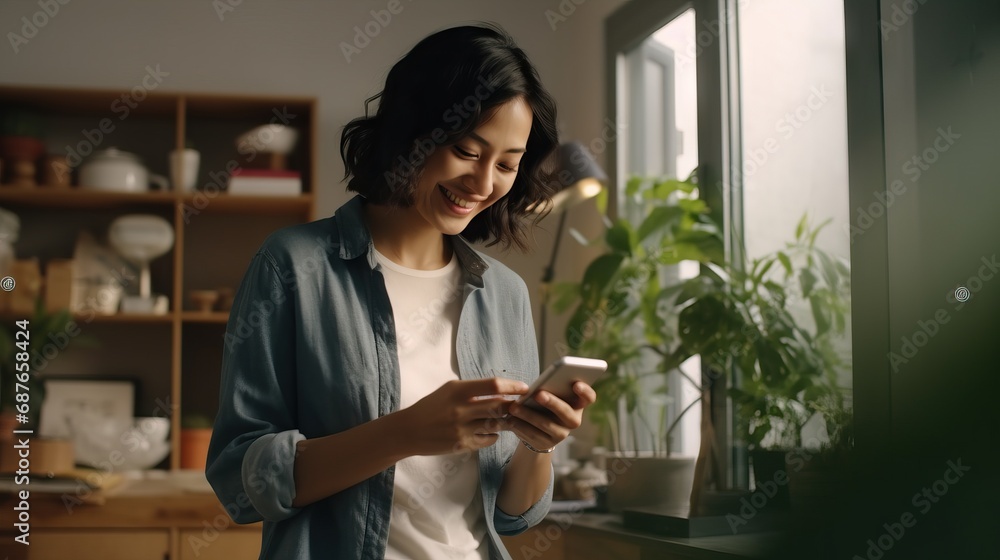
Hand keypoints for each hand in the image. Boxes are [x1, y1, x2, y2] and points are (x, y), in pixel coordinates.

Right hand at [400, 377, 528, 454]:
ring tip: (508, 419)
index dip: (513, 386)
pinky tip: (490, 432)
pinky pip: (487, 439)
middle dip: (514, 406)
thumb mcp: (448, 390)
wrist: (409, 431)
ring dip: (506, 421)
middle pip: (499, 405)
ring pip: (496, 424)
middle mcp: (461, 409)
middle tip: (522, 406)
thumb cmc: (431, 407)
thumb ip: (472, 389)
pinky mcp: (462, 444)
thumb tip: (499, 390)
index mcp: (458, 390)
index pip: (493, 385)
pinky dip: (493, 435)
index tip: (524, 388)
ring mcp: (462, 428)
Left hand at [503, 382, 596, 451]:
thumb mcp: (550, 394)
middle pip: (566, 412)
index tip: (575, 383)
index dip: (585, 391)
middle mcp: (574, 420)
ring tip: (514, 407)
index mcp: (578, 404)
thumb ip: (550, 388)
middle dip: (552, 402)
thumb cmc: (544, 403)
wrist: (537, 428)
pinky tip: (510, 419)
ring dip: (529, 415)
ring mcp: (562, 434)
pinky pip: (533, 435)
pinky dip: (520, 426)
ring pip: (546, 425)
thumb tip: (539, 385)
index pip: (589, 397)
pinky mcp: (547, 444)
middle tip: (538, 394)